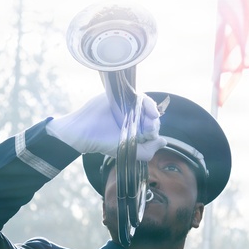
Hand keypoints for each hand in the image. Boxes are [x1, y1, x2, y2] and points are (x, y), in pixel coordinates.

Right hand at [47, 93, 165, 160]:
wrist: (85, 131)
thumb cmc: (104, 143)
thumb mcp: (129, 152)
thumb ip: (147, 151)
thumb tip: (163, 141)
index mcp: (136, 131)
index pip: (152, 130)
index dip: (154, 132)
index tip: (150, 135)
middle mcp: (135, 118)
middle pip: (152, 118)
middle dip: (153, 124)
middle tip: (148, 129)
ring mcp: (130, 106)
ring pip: (149, 108)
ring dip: (152, 114)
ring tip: (149, 120)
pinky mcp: (125, 96)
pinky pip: (142, 98)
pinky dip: (149, 103)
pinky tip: (150, 110)